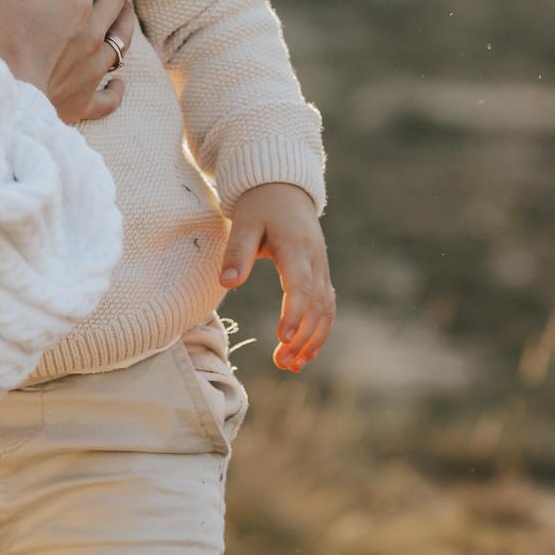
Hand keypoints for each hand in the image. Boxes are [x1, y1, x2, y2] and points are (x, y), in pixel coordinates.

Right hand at [0, 0, 129, 125]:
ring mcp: (92, 69)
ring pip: (122, 40)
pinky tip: (119, 85)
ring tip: (126, 7)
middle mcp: (92, 34)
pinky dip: (116, 89)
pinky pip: (109, 96)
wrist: (3, 105)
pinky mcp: (83, 101)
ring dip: (126, 20)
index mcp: (73, 4)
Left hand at [220, 181, 335, 371]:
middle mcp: (315, 261)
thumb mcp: (244, 222)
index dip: (294, 313)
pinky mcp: (320, 274)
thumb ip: (237, 253)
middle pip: (317, 305)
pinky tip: (306, 352)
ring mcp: (322, 268)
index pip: (300, 286)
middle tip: (283, 363)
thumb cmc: (261, 205)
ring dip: (313, 340)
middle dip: (302, 337)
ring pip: (326, 310)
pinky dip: (320, 330)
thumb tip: (228, 284)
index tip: (282, 338)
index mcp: (296, 248)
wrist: (284, 188)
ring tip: (292, 365)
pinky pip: (327, 306)